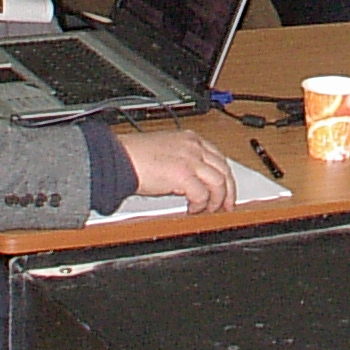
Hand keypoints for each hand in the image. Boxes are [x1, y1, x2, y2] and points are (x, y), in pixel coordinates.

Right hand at [117, 131, 237, 212]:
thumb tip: (190, 181)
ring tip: (207, 210)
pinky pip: (202, 195)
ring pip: (219, 182)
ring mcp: (190, 160)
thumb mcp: (165, 151)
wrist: (120, 157)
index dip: (225, 176)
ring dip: (216, 200)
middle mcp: (194, 147)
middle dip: (228, 191)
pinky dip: (200, 205)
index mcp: (190, 139)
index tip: (226, 189)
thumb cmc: (134, 156)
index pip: (219, 157)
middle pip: (224, 170)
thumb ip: (182, 161)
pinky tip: (192, 209)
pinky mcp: (183, 175)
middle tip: (227, 206)